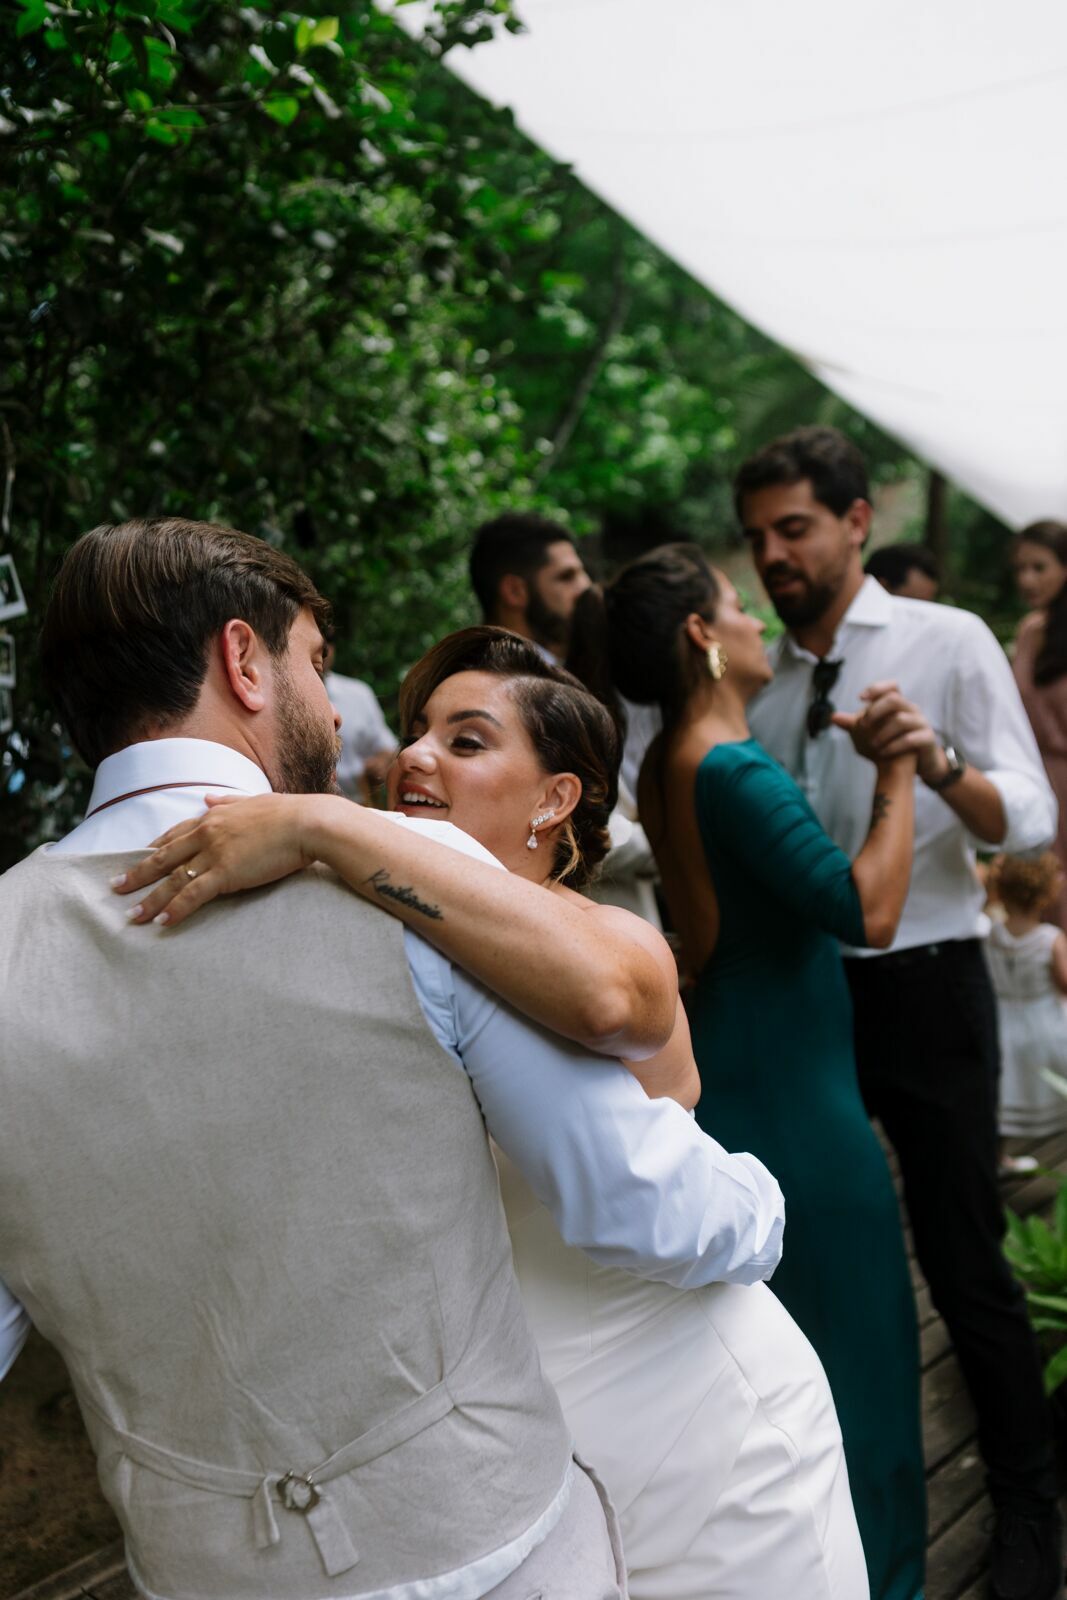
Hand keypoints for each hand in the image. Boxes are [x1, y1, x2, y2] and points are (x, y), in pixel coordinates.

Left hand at [111, 792, 318, 927]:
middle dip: (138, 874)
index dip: (155, 848)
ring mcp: (213, 853)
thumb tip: (207, 797)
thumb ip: (227, 801)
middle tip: (116, 887)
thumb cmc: (289, 813)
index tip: (140, 858)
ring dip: (149, 899)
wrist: (308, 823)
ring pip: (172, 879)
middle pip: (164, 857)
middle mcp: (207, 833)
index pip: (176, 833)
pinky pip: (192, 895)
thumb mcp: (253, 801)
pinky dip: (175, 909)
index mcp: (214, 816)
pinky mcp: (224, 873)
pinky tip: (161, 922)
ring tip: (132, 915)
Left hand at [832, 680, 931, 768]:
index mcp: (899, 704)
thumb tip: (833, 717)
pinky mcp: (927, 739)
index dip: (876, 688)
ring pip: (902, 719)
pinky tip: (883, 753)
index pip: (891, 686)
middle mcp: (912, 710)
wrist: (918, 763)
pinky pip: (912, 739)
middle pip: (895, 699)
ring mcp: (921, 723)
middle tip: (862, 725)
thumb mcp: (874, 732)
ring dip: (883, 732)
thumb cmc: (893, 742)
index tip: (860, 698)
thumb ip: (855, 725)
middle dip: (876, 711)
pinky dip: (895, 745)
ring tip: (872, 745)